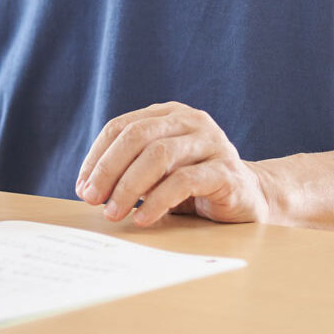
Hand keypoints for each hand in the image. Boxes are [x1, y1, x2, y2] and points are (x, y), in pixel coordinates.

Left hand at [76, 102, 272, 226]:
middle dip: (108, 169)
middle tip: (92, 198)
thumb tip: (87, 188)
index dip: (97, 157)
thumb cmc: (195, 186)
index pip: (121, 127)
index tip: (82, 186)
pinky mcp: (227, 170)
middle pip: (137, 136)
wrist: (251, 199)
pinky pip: (184, 182)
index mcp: (168, 114)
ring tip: (113, 212)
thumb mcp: (158, 171)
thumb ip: (129, 169)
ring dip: (129, 187)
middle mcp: (191, 120)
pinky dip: (158, 201)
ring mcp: (212, 142)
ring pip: (159, 155)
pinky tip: (143, 218)